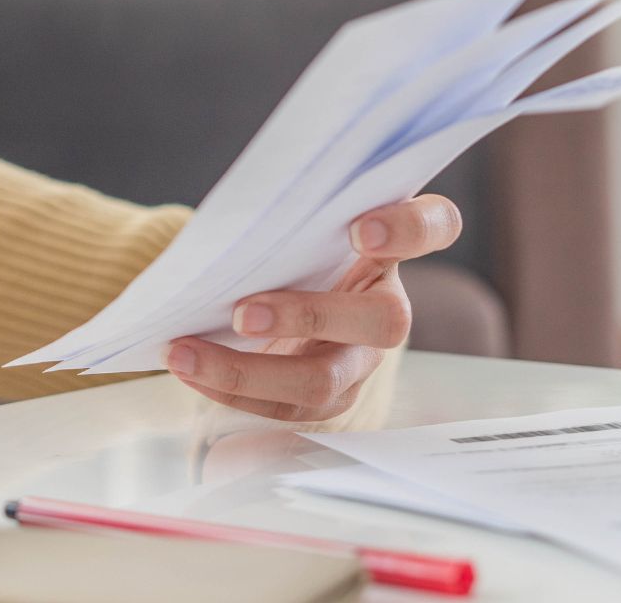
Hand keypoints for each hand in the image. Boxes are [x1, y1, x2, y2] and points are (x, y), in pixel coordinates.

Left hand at [165, 194, 460, 421]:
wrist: (270, 290)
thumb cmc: (285, 244)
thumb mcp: (293, 222)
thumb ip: (287, 214)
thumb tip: (229, 227)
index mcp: (391, 247)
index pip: (435, 226)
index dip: (410, 229)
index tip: (360, 230)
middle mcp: (388, 306)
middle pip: (386, 323)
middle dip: (309, 317)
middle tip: (242, 313)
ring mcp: (362, 359)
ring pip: (322, 380)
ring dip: (246, 370)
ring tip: (185, 352)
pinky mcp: (330, 398)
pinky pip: (283, 406)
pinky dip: (228, 387)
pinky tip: (186, 367)